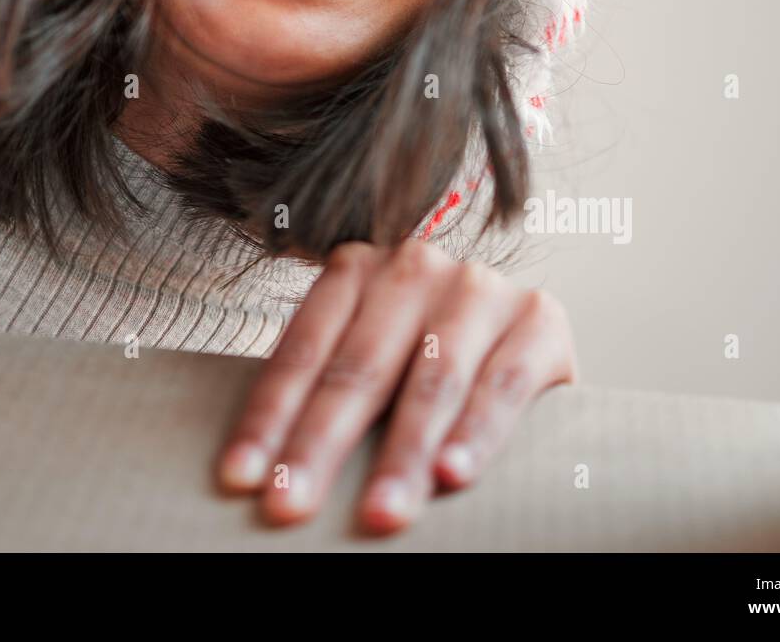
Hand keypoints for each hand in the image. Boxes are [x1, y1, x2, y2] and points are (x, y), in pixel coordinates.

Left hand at [216, 239, 576, 534]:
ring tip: (378, 513)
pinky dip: (476, 433)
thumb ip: (328, 389)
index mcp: (357, 267)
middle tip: (290, 504)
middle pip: (359, 366)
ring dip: (401, 453)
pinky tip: (451, 474)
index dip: (269, 416)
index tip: (240, 478)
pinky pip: (502, 384)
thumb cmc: (421, 360)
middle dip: (320, 443)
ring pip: (431, 379)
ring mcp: (479, 288)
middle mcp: (416, 266)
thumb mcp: (369, 358)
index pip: (304, 349)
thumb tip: (260, 472)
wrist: (523, 337)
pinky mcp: (539, 318)